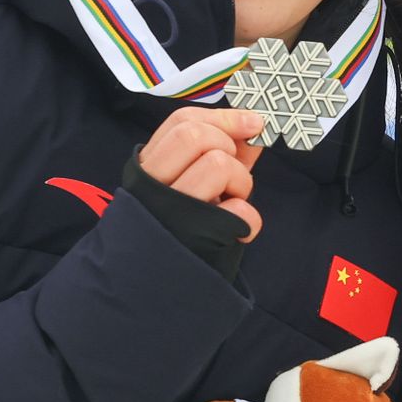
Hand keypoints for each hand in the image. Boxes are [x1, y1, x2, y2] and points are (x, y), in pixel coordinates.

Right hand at [138, 106, 267, 240]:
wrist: (162, 285)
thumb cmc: (182, 226)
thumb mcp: (193, 183)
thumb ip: (222, 154)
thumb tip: (252, 128)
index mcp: (150, 167)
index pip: (181, 121)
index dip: (223, 117)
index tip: (252, 123)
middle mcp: (154, 186)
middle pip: (194, 135)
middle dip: (227, 146)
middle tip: (231, 172)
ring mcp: (172, 212)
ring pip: (217, 164)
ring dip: (240, 182)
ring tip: (231, 200)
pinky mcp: (195, 239)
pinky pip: (239, 210)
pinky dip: (249, 218)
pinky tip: (238, 229)